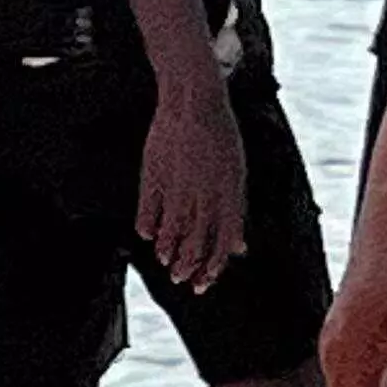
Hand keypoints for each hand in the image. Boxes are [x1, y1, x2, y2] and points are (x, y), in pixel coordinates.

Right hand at [136, 72, 250, 292]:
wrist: (195, 105)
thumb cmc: (220, 138)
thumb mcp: (236, 176)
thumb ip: (235, 213)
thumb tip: (239, 246)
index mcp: (229, 198)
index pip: (222, 244)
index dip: (213, 267)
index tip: (204, 281)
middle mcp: (204, 198)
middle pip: (196, 243)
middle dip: (189, 267)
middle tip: (182, 279)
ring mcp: (178, 189)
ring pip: (172, 232)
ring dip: (168, 251)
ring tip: (165, 262)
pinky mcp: (154, 177)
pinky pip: (149, 210)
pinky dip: (148, 226)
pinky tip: (147, 236)